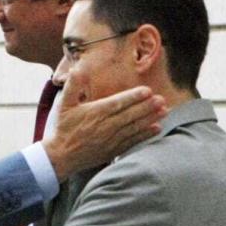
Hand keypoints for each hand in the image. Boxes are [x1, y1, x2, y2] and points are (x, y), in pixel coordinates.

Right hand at [44, 72, 166, 180]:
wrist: (61, 156)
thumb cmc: (63, 128)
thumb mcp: (64, 105)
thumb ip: (72, 86)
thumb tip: (77, 69)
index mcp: (94, 113)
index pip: (117, 103)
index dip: (133, 97)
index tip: (147, 90)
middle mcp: (104, 126)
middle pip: (130, 115)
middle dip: (147, 107)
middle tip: (162, 99)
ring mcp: (110, 139)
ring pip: (134, 127)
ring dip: (150, 119)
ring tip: (164, 111)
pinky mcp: (113, 150)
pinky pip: (132, 141)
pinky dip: (145, 135)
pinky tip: (156, 129)